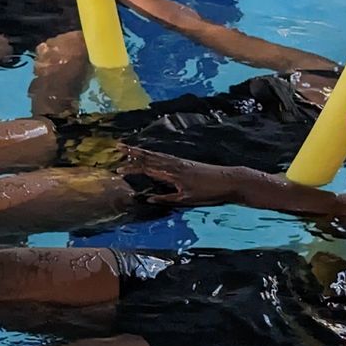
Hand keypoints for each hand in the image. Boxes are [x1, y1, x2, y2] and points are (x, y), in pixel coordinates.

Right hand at [116, 147, 235, 205]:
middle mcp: (174, 164)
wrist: (228, 180)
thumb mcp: (186, 200)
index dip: (132, 169)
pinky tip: (150, 154)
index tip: (117, 170)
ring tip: (129, 147)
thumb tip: (147, 198)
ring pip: (156, 155)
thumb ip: (166, 198)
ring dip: (141, 151)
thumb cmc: (208, 192)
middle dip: (133, 152)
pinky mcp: (185, 162)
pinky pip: (164, 156)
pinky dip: (153, 154)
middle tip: (118, 146)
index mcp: (172, 173)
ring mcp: (179, 162)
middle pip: (149, 157)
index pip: (147, 169)